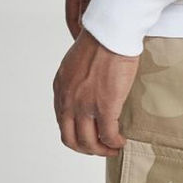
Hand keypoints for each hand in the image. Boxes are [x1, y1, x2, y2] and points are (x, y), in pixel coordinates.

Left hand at [52, 29, 139, 155]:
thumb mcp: (77, 61)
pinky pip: (108, 135)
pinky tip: (121, 140)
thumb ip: (78, 78)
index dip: (76, 132)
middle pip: (71, 139)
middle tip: (99, 147)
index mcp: (60, 88)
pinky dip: (114, 142)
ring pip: (88, 142)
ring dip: (101, 149)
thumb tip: (89, 87)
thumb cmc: (100, 39)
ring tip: (112, 147)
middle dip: (85, 148)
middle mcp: (68, 101)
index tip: (89, 133)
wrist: (111, 33)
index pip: (62, 121)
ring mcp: (84, 106)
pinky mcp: (104, 107)